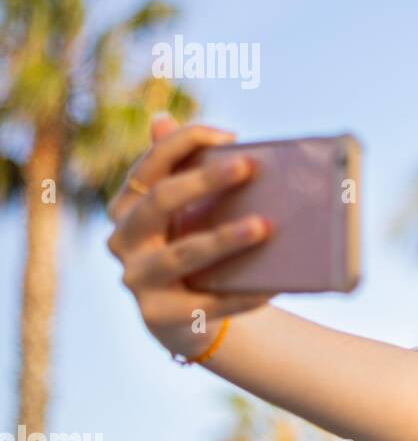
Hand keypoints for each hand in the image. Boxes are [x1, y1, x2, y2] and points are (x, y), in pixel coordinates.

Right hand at [105, 114, 273, 360]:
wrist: (188, 319)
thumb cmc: (192, 247)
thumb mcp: (186, 212)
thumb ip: (182, 171)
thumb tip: (174, 122)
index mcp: (128, 206)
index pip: (150, 165)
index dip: (184, 143)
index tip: (230, 136)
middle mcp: (123, 239)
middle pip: (159, 201)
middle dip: (204, 182)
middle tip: (248, 167)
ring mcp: (137, 279)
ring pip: (182, 254)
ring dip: (224, 239)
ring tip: (263, 226)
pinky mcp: (158, 316)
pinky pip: (207, 304)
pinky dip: (241, 295)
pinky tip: (272, 286)